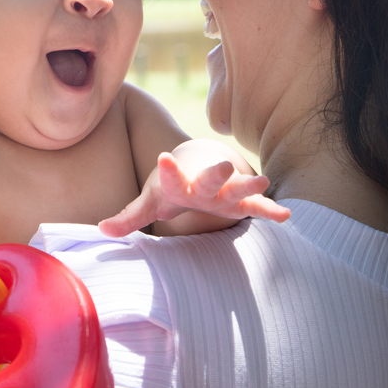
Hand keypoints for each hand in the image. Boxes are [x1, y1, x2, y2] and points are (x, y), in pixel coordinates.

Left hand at [99, 144, 290, 236]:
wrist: (198, 164)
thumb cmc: (170, 188)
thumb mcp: (150, 200)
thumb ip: (129, 216)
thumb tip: (102, 230)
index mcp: (178, 183)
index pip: (170, 177)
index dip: (168, 169)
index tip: (163, 158)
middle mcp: (203, 185)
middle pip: (208, 179)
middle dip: (215, 173)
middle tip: (222, 164)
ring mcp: (224, 192)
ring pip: (237, 188)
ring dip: (249, 185)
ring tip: (263, 181)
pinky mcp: (239, 202)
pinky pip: (256, 208)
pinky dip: (269, 211)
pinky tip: (286, 216)